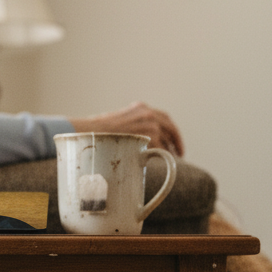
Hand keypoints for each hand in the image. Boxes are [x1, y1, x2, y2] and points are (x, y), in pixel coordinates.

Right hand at [69, 102, 183, 156]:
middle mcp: (148, 113)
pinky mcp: (151, 135)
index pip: (162, 117)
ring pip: (167, 139)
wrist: (90, 132)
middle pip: (170, 127)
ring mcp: (150, 123)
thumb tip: (135, 142)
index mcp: (140, 108)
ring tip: (174, 161)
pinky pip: (163, 148)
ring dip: (172, 151)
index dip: (170, 130)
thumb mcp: (116, 124)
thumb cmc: (97, 133)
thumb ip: (130, 128)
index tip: (173, 141)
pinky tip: (164, 164)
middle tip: (181, 152)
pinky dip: (165, 156)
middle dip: (177, 141)